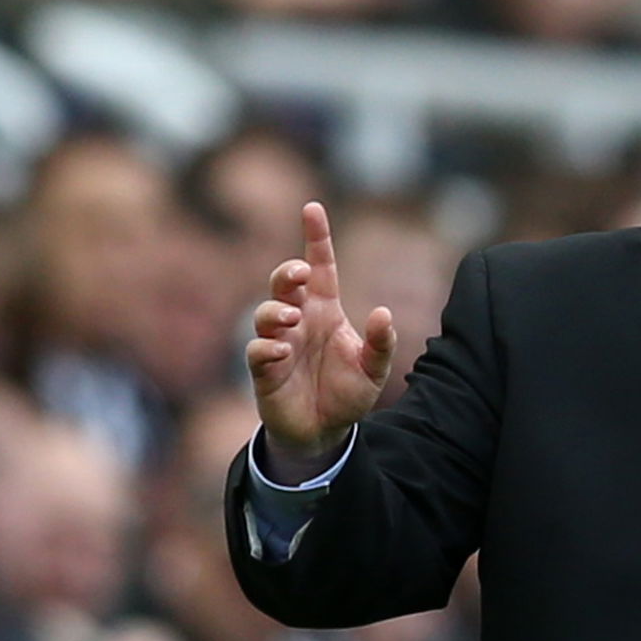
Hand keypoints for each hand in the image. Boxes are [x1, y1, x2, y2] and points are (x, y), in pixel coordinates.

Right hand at [248, 202, 398, 479]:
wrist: (325, 431)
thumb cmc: (347, 392)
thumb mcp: (374, 369)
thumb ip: (381, 342)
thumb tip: (383, 312)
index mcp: (326, 310)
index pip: (320, 266)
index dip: (316, 237)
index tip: (313, 208)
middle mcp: (300, 321)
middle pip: (284, 283)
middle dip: (286, 272)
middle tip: (297, 276)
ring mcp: (280, 343)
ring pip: (265, 313)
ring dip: (276, 311)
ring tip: (291, 319)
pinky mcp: (265, 370)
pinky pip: (257, 350)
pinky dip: (266, 347)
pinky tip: (281, 351)